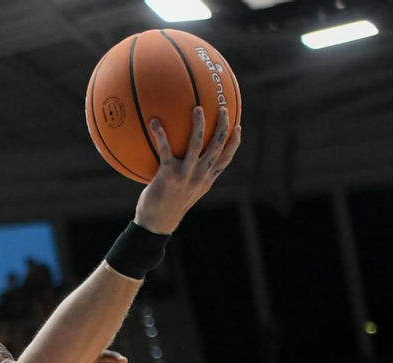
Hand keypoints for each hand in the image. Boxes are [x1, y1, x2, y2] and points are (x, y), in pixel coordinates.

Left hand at [134, 105, 241, 234]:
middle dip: (222, 125)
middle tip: (222, 107)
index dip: (234, 142)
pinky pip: (165, 150)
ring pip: (197, 144)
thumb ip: (191, 176)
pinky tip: (154, 121)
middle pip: (217, 146)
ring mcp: (185, 175)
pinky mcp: (168, 175)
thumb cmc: (168, 206)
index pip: (226, 158)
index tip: (238, 126)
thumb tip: (187, 160)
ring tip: (197, 108)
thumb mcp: (186, 192)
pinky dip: (160, 134)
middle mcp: (200, 175)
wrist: (156, 224)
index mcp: (206, 179)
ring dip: (199, 124)